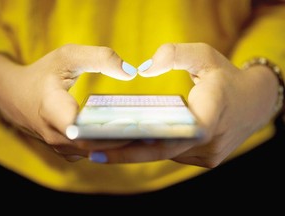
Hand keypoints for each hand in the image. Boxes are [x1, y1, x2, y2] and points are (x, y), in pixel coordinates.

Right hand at [0, 44, 136, 160]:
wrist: (16, 95)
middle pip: (96, 145)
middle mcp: (56, 135)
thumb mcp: (68, 56)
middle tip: (155, 132)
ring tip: (148, 136)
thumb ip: (100, 58)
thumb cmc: (43, 73)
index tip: (139, 125)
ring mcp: (60, 146)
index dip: (113, 131)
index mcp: (53, 110)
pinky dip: (110, 146)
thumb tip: (131, 72)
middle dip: (125, 140)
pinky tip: (130, 137)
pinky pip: (92, 152)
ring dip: (120, 145)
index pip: (85, 130)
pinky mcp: (66, 150)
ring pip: (96, 152)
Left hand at [88, 43, 278, 166]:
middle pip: (162, 151)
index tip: (107, 144)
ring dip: (139, 151)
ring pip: (167, 155)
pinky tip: (133, 143)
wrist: (254, 103)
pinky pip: (174, 155)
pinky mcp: (207, 159)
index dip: (138, 142)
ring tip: (106, 147)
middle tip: (92, 151)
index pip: (172, 134)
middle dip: (127, 152)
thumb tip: (144, 69)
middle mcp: (210, 141)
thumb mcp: (204, 55)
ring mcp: (209, 155)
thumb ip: (174, 54)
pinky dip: (154, 150)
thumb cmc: (226, 77)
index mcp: (211, 113)